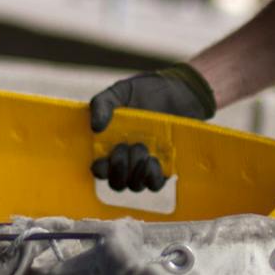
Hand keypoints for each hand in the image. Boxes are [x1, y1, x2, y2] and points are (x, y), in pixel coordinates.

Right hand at [87, 64, 215, 191]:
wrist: (179, 89)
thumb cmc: (147, 90)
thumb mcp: (120, 91)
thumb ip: (102, 104)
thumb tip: (95, 127)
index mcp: (111, 144)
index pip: (100, 168)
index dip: (100, 169)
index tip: (104, 158)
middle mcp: (127, 158)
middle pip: (116, 182)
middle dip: (118, 170)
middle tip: (125, 147)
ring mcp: (146, 164)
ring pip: (134, 185)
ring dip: (135, 172)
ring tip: (142, 150)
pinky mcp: (164, 166)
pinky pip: (155, 184)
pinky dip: (151, 176)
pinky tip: (153, 160)